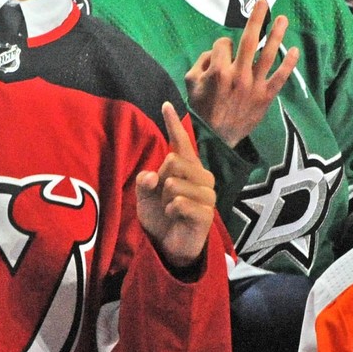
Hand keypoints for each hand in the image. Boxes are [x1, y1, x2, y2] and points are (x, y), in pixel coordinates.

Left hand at [136, 102, 217, 268]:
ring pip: (174, 183)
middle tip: (165, 197)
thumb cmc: (160, 216)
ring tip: (172, 209)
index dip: (173, 124)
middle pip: (173, 160)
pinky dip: (171, 210)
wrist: (169, 246)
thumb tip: (151, 176)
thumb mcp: (145, 197)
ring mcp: (207, 195)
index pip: (181, 142)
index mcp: (188, 168)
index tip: (165, 105)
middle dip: (161, 179)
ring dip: (165, 199)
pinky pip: (179, 202)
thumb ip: (144, 183)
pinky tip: (176, 217)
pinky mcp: (207, 213)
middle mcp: (202, 177)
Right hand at [184, 0, 298, 145]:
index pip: (224, 44)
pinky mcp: (265, 97)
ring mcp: (253, 86)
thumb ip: (200, 63)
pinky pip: (279, 78)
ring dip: (276, 35)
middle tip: (264, 2)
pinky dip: (288, 64)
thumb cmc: (202, 109)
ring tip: (283, 19)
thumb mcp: (190, 84)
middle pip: (249, 40)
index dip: (222, 45)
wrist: (216, 138)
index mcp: (218, 70)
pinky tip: (294, 51)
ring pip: (267, 55)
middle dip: (257, 18)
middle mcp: (238, 75)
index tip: (221, 54)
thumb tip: (214, 52)